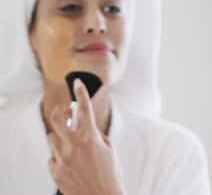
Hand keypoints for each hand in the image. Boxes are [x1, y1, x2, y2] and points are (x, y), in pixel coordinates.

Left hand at [47, 79, 125, 194]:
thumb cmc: (111, 175)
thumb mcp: (109, 150)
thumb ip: (96, 135)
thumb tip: (84, 125)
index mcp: (91, 139)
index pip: (85, 109)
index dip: (82, 93)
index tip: (78, 83)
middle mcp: (74, 146)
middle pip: (56, 118)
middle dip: (60, 112)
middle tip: (67, 113)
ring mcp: (62, 160)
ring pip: (52, 138)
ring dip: (61, 138)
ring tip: (72, 147)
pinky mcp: (55, 172)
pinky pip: (52, 157)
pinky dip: (60, 158)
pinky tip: (72, 165)